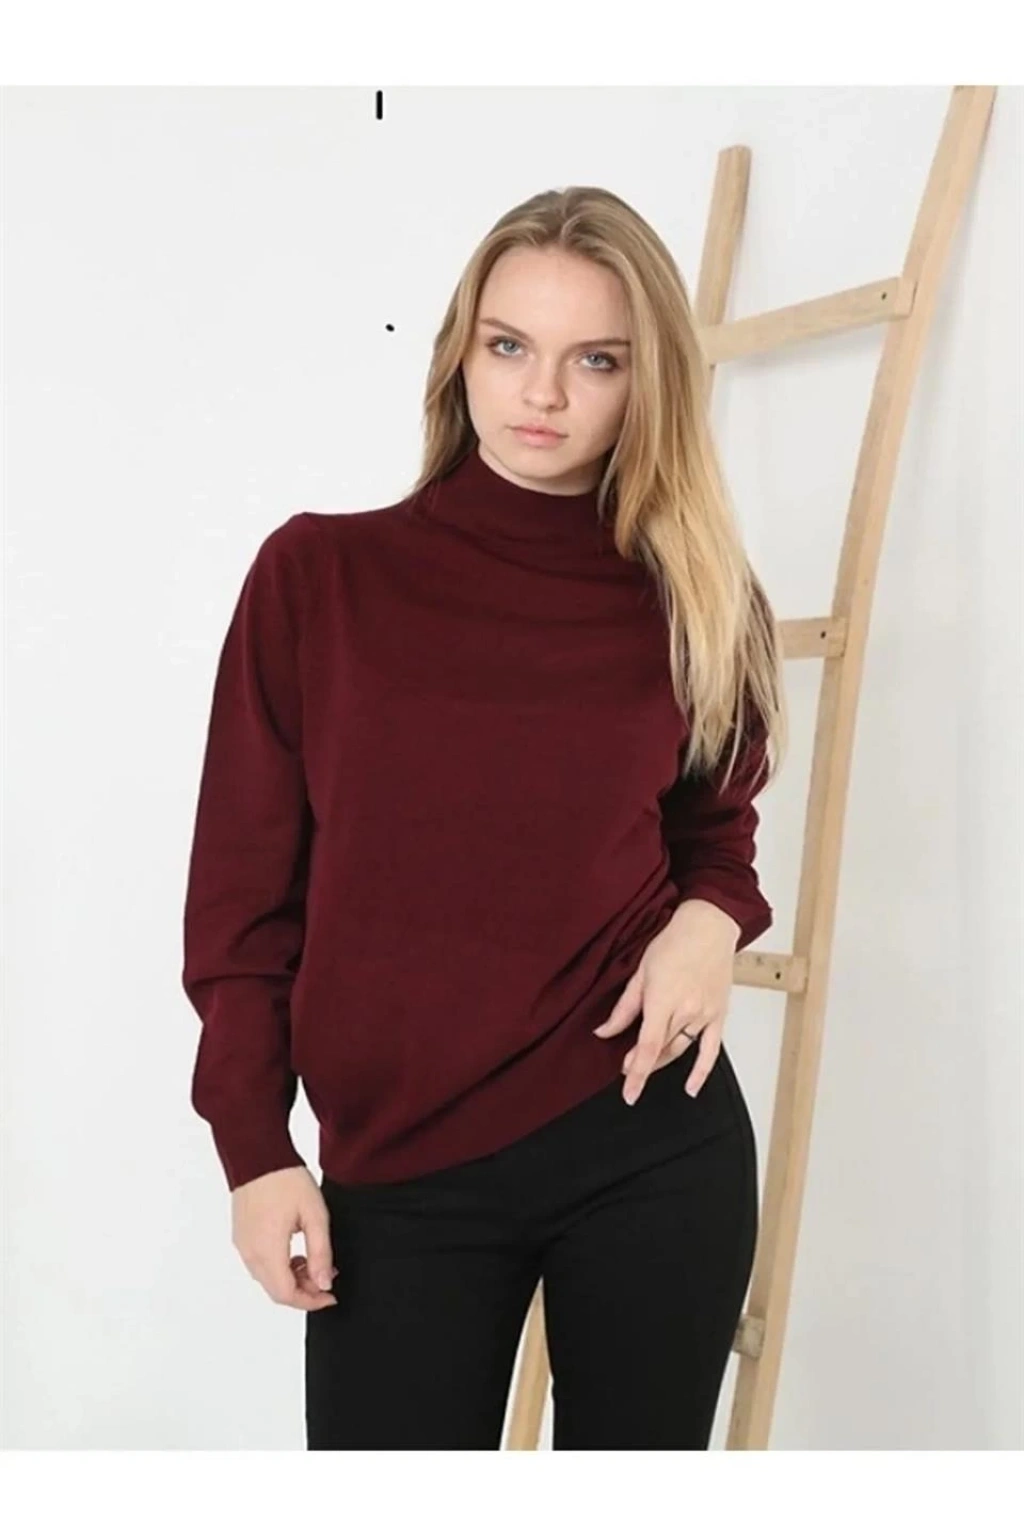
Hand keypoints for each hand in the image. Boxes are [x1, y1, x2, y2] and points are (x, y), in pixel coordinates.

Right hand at [231, 1165, 338, 1309]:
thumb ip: (320, 1253)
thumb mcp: (315, 1215)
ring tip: (313, 1259)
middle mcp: (250, 1253)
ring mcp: (242, 1245)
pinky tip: (294, 1250)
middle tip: (326, 1274)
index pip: (286, 1295)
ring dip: (291, 1278)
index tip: (330, 1295)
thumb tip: (324, 1284)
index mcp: (267, 1251)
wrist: (258, 1155)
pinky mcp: (240, 1236)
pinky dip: (278, 1267)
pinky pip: (259, 1264)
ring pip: (267, 1279)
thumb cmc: (286, 1179)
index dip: (311, 1301)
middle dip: (303, 1290)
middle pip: (276, 1291)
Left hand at [592, 899, 739, 1104]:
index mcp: (663, 1000)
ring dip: (662, 1061)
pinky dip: (701, 1071)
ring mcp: (704, 1015)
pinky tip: (691, 1087)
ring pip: (680, 1049)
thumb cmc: (673, 942)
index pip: (648, 1047)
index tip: (628, 1093)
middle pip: (662, 1050)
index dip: (637, 1073)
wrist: (709, 927)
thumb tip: (604, 1031)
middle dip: (642, 1062)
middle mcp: (686, 1011)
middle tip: (626, 1065)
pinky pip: (711, 1050)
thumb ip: (623, 1008)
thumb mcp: (641, 972)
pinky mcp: (718, 1015)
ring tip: (647, 1064)